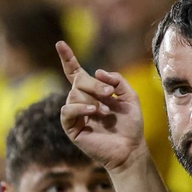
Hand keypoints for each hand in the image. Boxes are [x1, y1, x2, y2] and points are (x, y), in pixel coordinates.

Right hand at [57, 42, 147, 172]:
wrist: (130, 148)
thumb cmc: (130, 125)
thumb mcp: (130, 96)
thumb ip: (117, 80)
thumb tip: (97, 71)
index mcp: (93, 92)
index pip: (76, 73)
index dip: (68, 58)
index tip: (60, 43)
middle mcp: (81, 101)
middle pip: (78, 82)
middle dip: (94, 84)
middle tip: (109, 94)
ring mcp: (75, 114)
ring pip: (75, 94)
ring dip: (92, 98)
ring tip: (106, 110)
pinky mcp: (72, 127)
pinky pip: (68, 110)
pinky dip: (80, 108)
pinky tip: (93, 111)